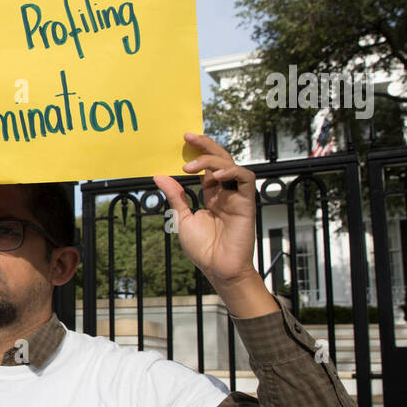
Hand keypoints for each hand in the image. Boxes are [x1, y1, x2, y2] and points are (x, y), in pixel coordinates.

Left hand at [152, 132, 258, 287]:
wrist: (219, 269)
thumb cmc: (203, 249)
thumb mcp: (182, 219)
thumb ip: (175, 196)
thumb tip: (159, 176)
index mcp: (211, 195)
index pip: (207, 167)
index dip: (198, 152)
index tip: (184, 140)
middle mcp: (225, 192)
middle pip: (220, 160)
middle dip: (206, 146)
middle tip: (189, 137)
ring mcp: (237, 196)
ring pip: (231, 165)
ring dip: (212, 159)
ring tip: (191, 166)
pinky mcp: (247, 203)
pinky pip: (246, 179)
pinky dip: (232, 172)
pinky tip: (215, 175)